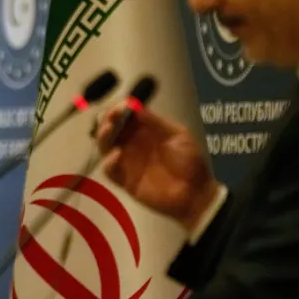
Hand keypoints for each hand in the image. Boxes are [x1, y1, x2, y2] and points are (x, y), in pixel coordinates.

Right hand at [95, 101, 219, 232]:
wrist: (195, 192)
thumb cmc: (189, 161)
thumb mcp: (178, 135)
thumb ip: (157, 122)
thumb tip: (135, 106)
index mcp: (145, 130)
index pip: (126, 115)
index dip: (120, 108)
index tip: (122, 106)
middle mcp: (132, 143)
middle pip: (112, 128)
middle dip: (108, 119)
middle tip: (111, 116)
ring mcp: (127, 161)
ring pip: (105, 146)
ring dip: (103, 136)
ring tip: (108, 129)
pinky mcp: (125, 180)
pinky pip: (110, 170)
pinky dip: (108, 162)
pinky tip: (117, 154)